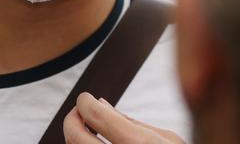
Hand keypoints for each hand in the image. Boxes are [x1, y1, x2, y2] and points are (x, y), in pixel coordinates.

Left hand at [63, 92, 184, 143]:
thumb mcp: (167, 139)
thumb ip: (130, 121)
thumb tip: (100, 103)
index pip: (94, 113)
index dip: (84, 102)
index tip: (85, 99)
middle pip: (75, 137)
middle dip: (71, 120)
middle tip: (78, 114)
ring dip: (76, 139)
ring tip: (88, 131)